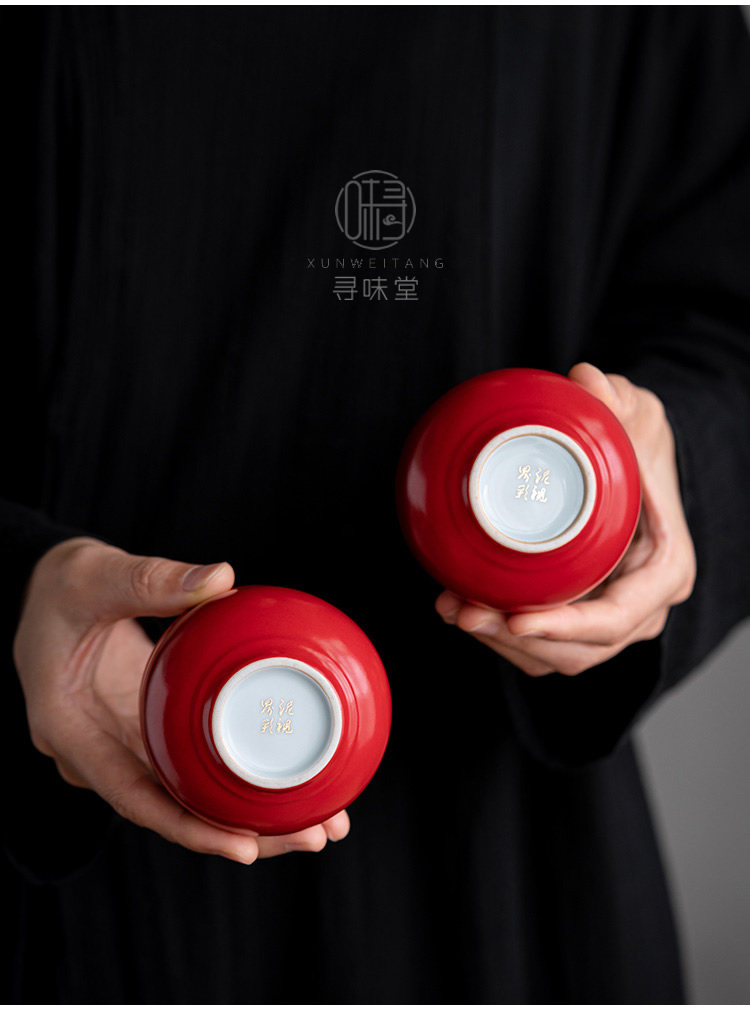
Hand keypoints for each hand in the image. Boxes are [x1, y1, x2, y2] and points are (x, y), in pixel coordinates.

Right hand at [13, 538, 349, 862]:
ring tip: (324, 821)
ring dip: (254, 813)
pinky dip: (240, 778)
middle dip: (245, 831)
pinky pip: (195, 766)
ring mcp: (127, 746)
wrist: (46, 594)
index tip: (246, 847)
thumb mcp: (93, 576)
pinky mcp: (151, 732)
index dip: (190, 828)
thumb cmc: (60, 589)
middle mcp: (100, 753)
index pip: (134, 798)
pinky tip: (294, 780)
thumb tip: (220, 578)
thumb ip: (149, 579)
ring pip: (190, 795)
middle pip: (175, 809)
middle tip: (315, 834)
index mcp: (72, 730)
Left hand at [435, 362, 696, 676]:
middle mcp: (640, 607)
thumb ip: (615, 400)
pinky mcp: (575, 617)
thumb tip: (584, 380)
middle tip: (464, 613)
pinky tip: (459, 605)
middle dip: (516, 642)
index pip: (615, 618)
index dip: (565, 628)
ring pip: (552, 658)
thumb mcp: (636, 414)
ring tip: (452, 609)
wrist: (629, 461)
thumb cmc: (637, 444)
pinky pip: (538, 645)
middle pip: (577, 652)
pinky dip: (498, 634)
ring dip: (498, 644)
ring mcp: (607, 617)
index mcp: (664, 572)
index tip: (515, 618)